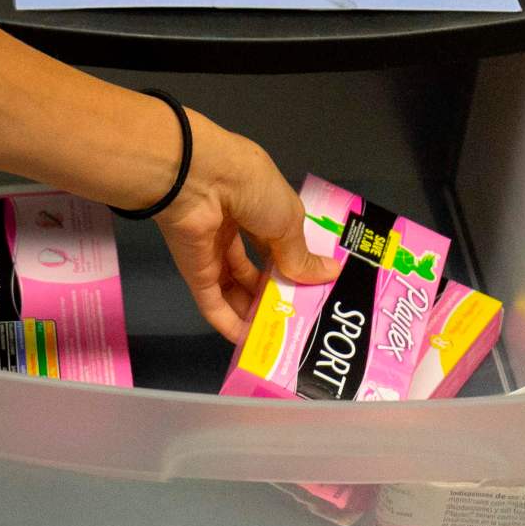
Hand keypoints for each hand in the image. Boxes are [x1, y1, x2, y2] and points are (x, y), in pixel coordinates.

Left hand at [154, 113, 341, 342]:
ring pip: (235, 288)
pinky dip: (228, 323)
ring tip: (281, 338)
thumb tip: (330, 274)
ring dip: (255, 312)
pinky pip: (213, 301)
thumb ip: (301, 254)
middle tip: (300, 320)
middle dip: (276, 292)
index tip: (315, 289)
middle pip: (255, 268)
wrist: (197, 182)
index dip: (294, 263)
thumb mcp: (288, 220)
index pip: (277, 239)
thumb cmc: (251, 188)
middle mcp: (232, 226)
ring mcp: (211, 250)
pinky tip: (248, 343)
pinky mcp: (193, 271)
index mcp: (257, 204)